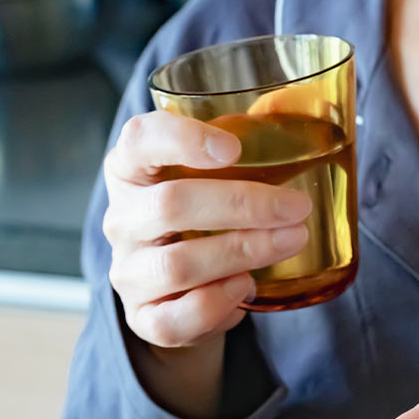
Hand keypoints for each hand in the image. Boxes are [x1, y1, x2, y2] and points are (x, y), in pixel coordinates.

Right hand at [102, 110, 311, 348]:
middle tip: (296, 207)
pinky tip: (247, 287)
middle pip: (171, 205)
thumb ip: (250, 134)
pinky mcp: (144, 318)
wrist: (185, 292)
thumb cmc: (206, 216)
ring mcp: (128, 271)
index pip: (139, 139)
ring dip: (244, 252)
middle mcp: (121, 218)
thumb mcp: (219, 173)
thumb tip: (288, 101)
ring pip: (179, 264)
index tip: (234, 148)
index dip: (182, 139)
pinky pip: (176, 317)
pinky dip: (219, 302)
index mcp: (132, 168)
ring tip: (290, 241)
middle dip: (244, 205)